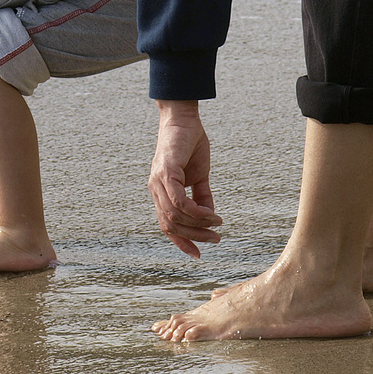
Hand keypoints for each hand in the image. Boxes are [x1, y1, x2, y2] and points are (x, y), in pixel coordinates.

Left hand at [149, 100, 221, 257]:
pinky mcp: (165, 172)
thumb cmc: (190, 144)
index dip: (181, 242)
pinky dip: (195, 211)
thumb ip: (202, 196)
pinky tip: (210, 214)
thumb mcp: (199, 175)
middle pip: (171, 225)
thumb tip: (210, 218)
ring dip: (198, 224)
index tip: (198, 255)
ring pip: (175, 216)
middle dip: (194, 236)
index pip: (167, 225)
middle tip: (215, 239)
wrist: (184, 118)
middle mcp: (155, 189)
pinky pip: (178, 201)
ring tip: (216, 224)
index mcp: (161, 192)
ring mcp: (158, 181)